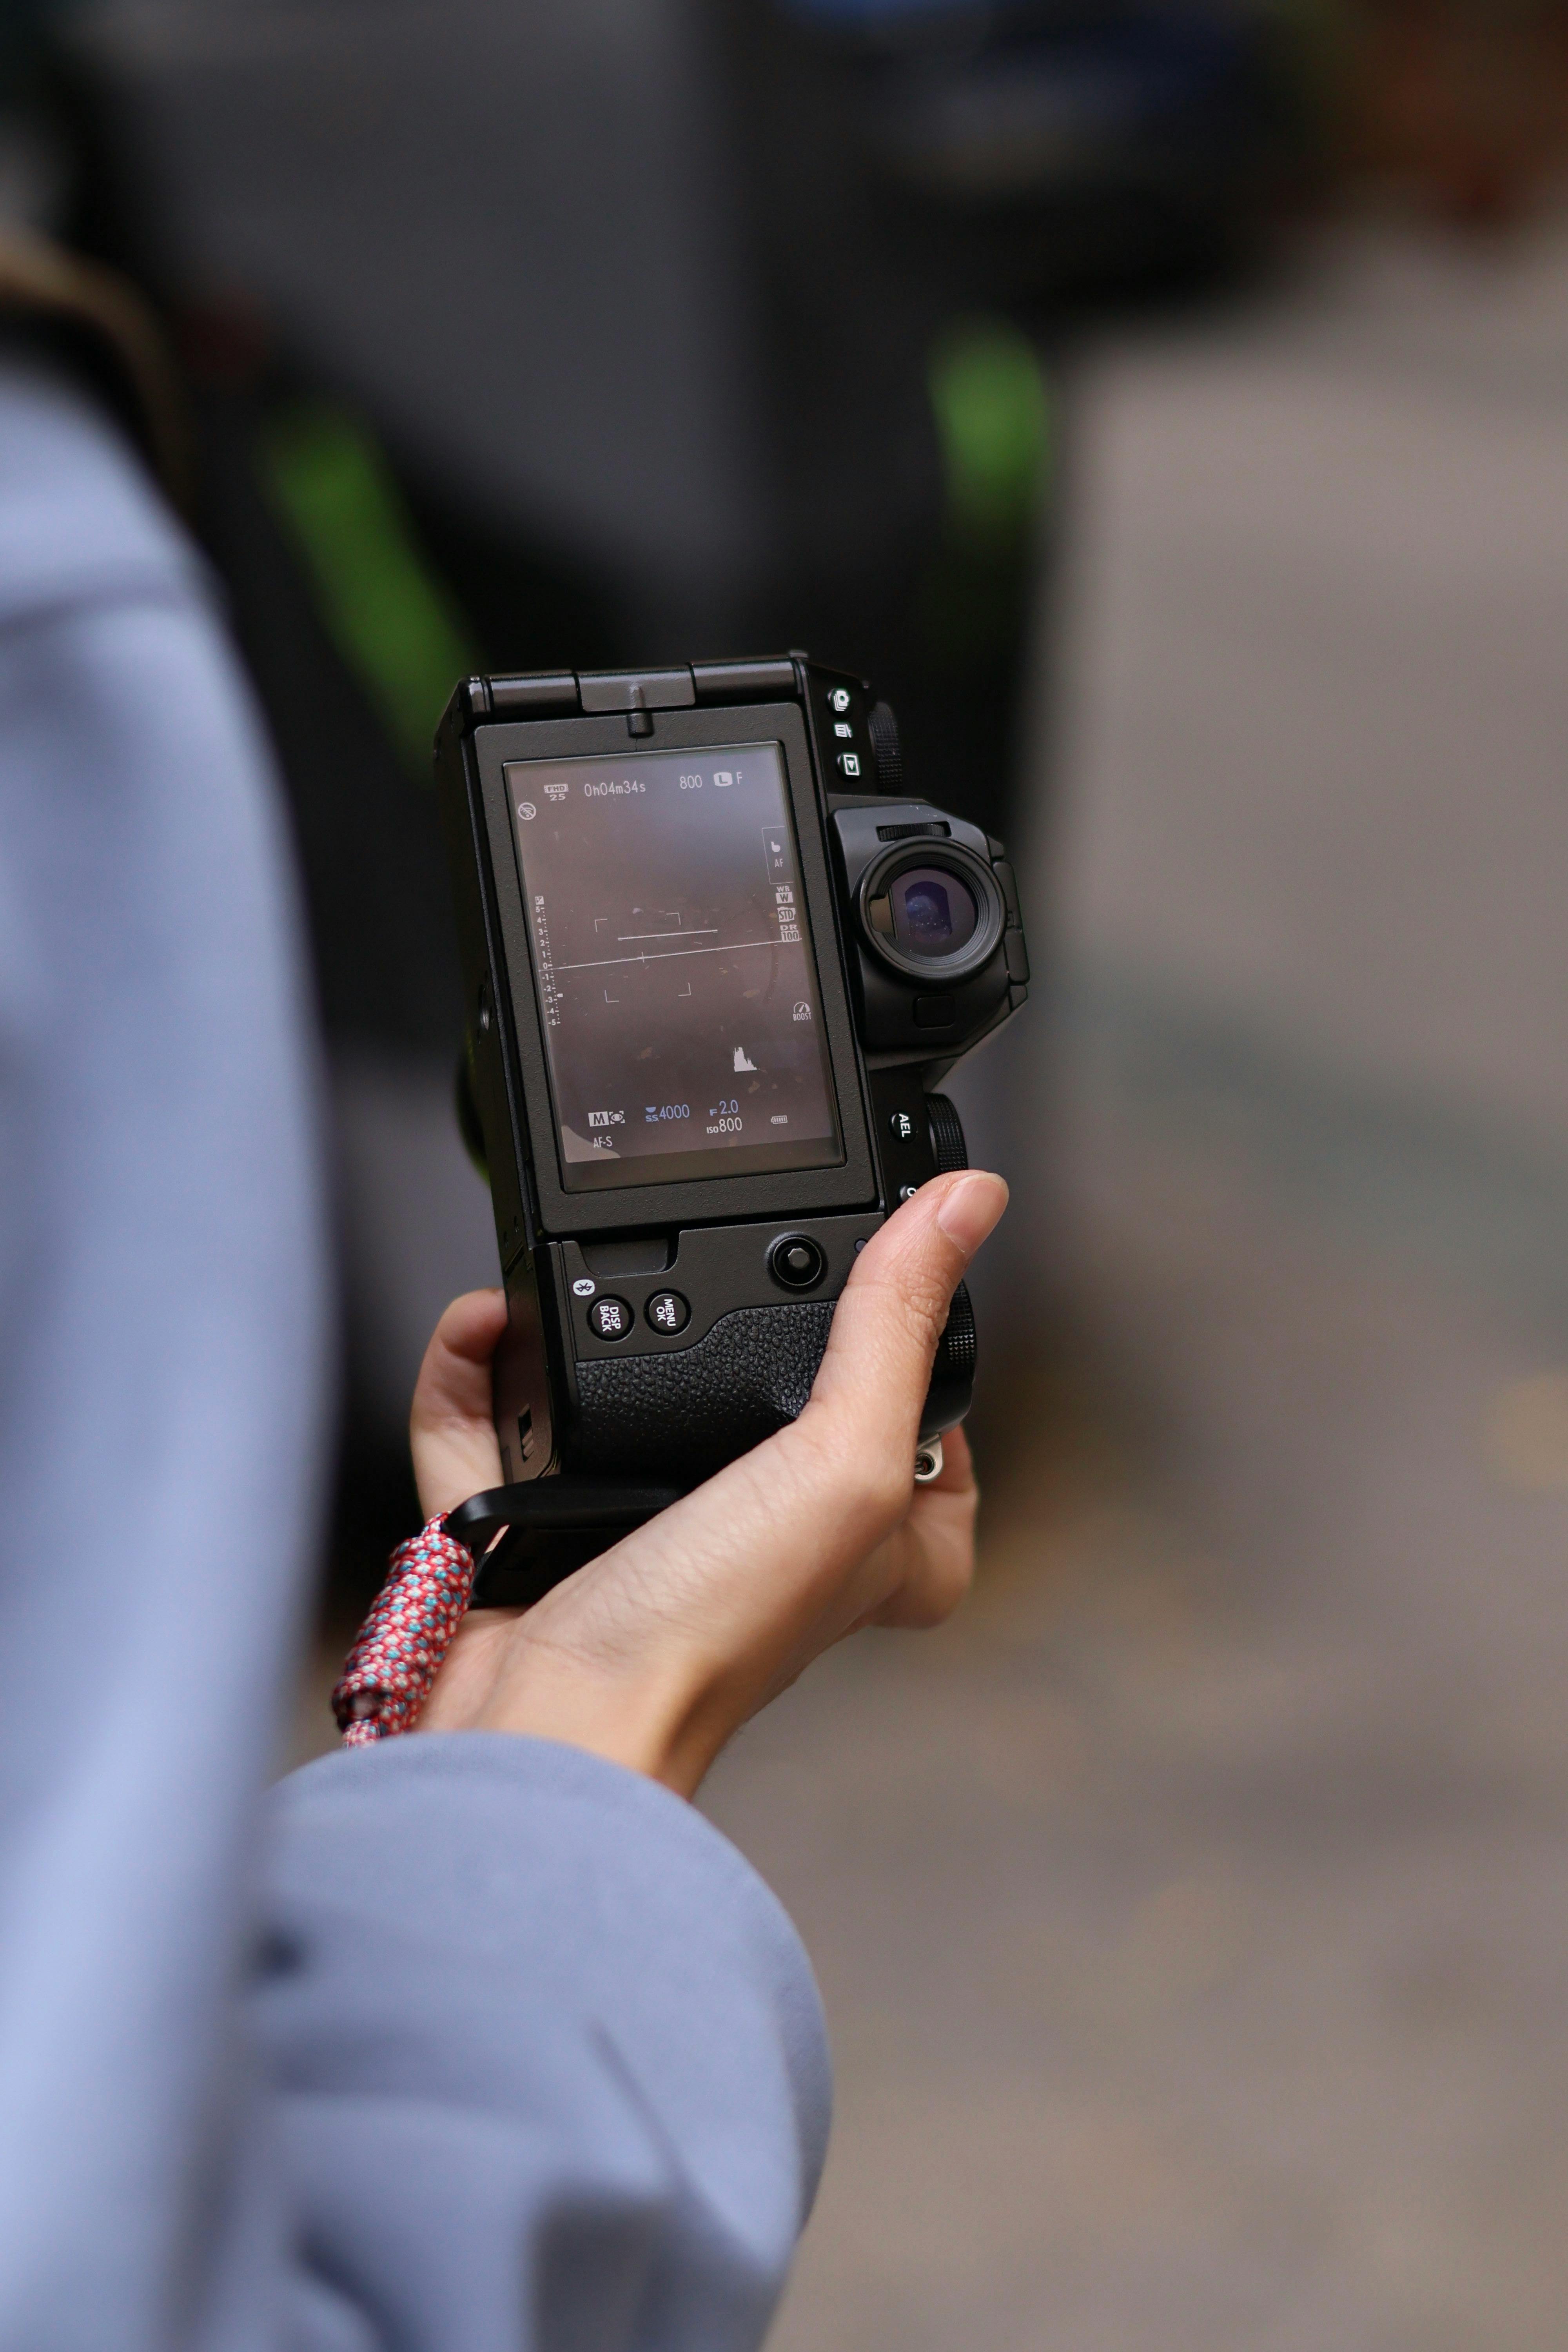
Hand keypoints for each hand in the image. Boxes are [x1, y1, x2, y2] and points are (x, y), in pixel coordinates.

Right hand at [408, 1170, 1007, 1795]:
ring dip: (587, 1326)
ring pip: (623, 1401)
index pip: (928, 1452)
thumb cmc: (711, 1632)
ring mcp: (644, 1531)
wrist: (555, 1721)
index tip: (905, 1310)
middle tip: (715, 1258)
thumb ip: (897, 1327)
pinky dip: (476, 1369)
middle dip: (728, 1325)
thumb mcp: (843, 1458)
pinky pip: (499, 1423)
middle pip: (765, 1411)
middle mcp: (759, 1537)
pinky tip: (487, 1321)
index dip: (923, 1382)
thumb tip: (966, 1204)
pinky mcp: (534, 1528)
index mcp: (860, 1539)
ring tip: (579, 1270)